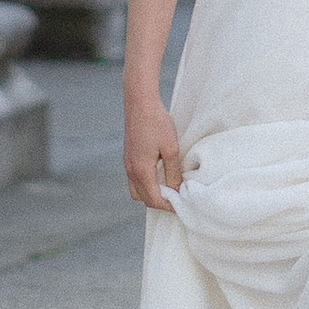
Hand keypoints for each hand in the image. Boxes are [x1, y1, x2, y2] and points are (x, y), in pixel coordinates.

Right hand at [123, 91, 184, 210]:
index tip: (181, 206)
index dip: (168, 206)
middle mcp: (131, 171)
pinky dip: (146, 183)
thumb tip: (177, 189)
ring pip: (137, 190)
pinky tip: (159, 175)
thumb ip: (173, 172)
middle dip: (159, 202)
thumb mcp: (171, 148)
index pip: (153, 199)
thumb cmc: (156, 123)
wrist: (140, 102)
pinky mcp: (128, 157)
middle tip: (176, 198)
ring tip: (168, 188)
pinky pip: (134, 179)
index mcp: (141, 171)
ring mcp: (127, 164)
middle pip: (143, 198)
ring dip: (151, 193)